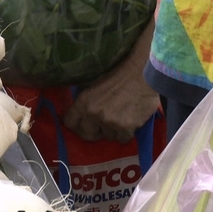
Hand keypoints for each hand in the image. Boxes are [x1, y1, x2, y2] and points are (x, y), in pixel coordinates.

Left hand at [63, 23, 159, 142]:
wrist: (143, 73)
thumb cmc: (119, 74)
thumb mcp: (94, 84)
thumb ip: (86, 101)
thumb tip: (81, 113)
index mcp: (83, 102)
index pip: (69, 123)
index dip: (77, 125)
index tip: (83, 125)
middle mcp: (93, 114)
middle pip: (87, 135)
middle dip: (94, 132)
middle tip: (103, 126)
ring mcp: (109, 122)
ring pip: (108, 137)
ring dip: (113, 131)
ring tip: (121, 117)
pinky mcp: (126, 128)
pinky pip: (123, 139)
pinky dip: (127, 133)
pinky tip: (131, 120)